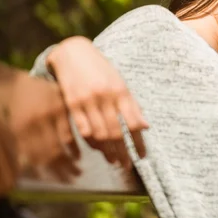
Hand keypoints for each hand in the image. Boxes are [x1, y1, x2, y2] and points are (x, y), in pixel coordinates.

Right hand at [47, 36, 148, 168]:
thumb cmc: (101, 70)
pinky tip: (96, 149)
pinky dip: (90, 142)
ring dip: (107, 151)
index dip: (138, 142)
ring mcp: (87, 100)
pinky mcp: (72, 103)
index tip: (142, 156)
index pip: (133, 123)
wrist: (73, 52)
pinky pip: (82, 129)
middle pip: (116, 132)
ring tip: (113, 160)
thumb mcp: (120, 83)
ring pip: (99, 134)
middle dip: (122, 152)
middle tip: (126, 165)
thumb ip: (132, 105)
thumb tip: (146, 127)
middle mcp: (105, 96)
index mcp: (121, 91)